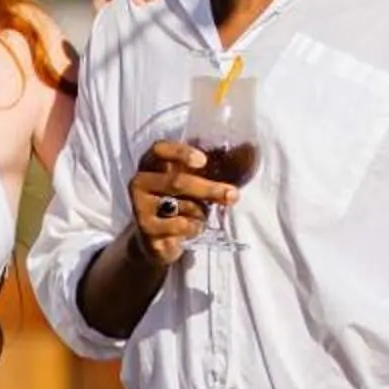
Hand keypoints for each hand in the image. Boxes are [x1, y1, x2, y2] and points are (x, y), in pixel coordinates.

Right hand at [123, 140, 231, 266]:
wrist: (156, 238)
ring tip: (199, 216)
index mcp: (151, 163)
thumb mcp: (192, 181)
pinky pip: (180, 225)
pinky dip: (194, 227)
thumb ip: (212, 167)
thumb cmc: (179, 201)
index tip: (203, 161)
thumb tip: (248, 149)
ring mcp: (139, 205)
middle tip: (233, 195)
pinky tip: (191, 229)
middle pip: (177, 182)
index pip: (160, 149)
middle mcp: (140, 181)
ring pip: (183, 206)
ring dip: (201, 213)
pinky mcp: (145, 228)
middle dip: (209, 189)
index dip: (180, 152)